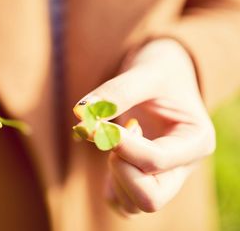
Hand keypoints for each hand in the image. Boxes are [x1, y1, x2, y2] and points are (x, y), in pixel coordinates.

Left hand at [73, 39, 214, 215]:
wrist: (162, 78)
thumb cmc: (160, 73)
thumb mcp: (145, 73)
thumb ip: (117, 91)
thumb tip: (81, 113)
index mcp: (196, 140)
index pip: (156, 160)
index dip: (119, 143)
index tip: (96, 123)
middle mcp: (184, 166)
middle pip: (150, 198)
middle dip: (120, 169)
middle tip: (114, 137)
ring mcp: (165, 178)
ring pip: (133, 206)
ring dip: (114, 175)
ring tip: (119, 141)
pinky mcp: (145, 181)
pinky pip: (122, 203)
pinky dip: (110, 184)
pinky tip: (115, 153)